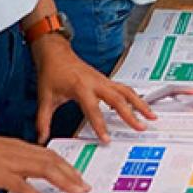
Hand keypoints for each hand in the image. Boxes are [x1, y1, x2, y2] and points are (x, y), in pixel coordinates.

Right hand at [0, 124, 89, 192]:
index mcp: (20, 149)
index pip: (49, 156)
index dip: (65, 166)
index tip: (77, 176)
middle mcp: (22, 153)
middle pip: (54, 162)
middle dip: (72, 174)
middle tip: (85, 187)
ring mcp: (13, 163)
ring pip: (46, 170)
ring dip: (65, 181)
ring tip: (78, 192)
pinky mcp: (1, 174)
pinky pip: (23, 186)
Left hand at [31, 36, 154, 143]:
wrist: (56, 53)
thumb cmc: (51, 73)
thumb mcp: (45, 98)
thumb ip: (43, 120)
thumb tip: (41, 138)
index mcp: (81, 87)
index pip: (93, 109)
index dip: (100, 125)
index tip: (106, 139)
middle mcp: (96, 82)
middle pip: (118, 99)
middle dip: (131, 114)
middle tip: (141, 127)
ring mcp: (103, 80)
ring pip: (127, 91)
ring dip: (140, 103)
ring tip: (151, 116)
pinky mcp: (106, 80)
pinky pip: (124, 88)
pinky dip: (135, 97)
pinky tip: (141, 107)